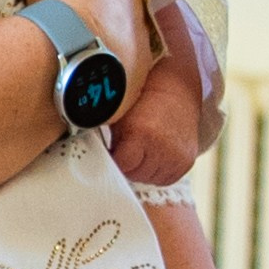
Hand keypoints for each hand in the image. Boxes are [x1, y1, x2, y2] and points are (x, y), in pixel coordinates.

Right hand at [22, 0, 148, 110]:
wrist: (71, 47)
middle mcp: (141, 24)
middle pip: (121, 21)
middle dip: (101, 23)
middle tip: (70, 29)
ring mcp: (136, 63)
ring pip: (118, 56)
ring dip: (100, 56)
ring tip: (68, 61)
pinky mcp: (123, 95)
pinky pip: (107, 87)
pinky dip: (93, 84)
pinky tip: (70, 85)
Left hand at [108, 24, 208, 187]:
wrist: (178, 90)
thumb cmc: (143, 99)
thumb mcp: (120, 113)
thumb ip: (105, 135)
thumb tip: (83, 151)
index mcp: (142, 133)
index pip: (119, 165)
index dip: (111, 159)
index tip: (106, 153)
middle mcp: (162, 149)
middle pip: (133, 174)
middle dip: (126, 164)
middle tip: (124, 147)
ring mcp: (176, 159)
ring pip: (147, 178)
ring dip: (140, 169)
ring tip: (140, 148)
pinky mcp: (185, 164)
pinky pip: (163, 178)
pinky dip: (155, 170)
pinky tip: (152, 153)